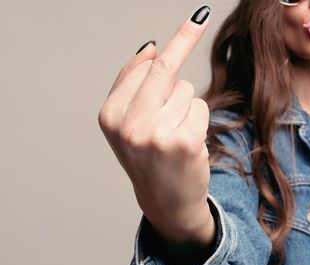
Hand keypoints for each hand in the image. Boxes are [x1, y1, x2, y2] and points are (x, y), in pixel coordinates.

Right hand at [98, 7, 212, 240]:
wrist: (165, 201)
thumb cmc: (148, 157)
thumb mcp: (126, 122)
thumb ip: (132, 84)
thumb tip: (149, 47)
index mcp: (110, 115)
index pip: (144, 67)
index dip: (171, 44)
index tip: (195, 18)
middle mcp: (129, 123)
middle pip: (165, 69)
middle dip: (185, 38)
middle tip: (199, 16)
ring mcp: (156, 133)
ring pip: (186, 90)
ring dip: (186, 107)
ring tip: (174, 134)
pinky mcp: (184, 141)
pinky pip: (200, 107)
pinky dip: (199, 121)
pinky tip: (188, 143)